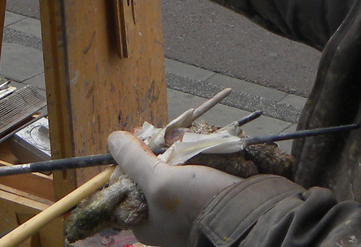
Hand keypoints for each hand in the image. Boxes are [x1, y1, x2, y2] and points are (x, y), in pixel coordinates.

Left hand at [107, 130, 239, 246]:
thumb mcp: (159, 181)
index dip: (130, 159)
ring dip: (178, 150)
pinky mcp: (205, 193)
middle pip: (150, 172)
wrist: (249, 213)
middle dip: (158, 152)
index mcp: (145, 222)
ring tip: (186, 139)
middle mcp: (162, 216)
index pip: (126, 183)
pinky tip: (199, 144)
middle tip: (166, 138)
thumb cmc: (197, 204)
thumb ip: (134, 160)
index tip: (140, 139)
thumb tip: (112, 139)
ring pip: (173, 167)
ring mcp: (184, 204)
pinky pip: (192, 168)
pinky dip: (194, 154)